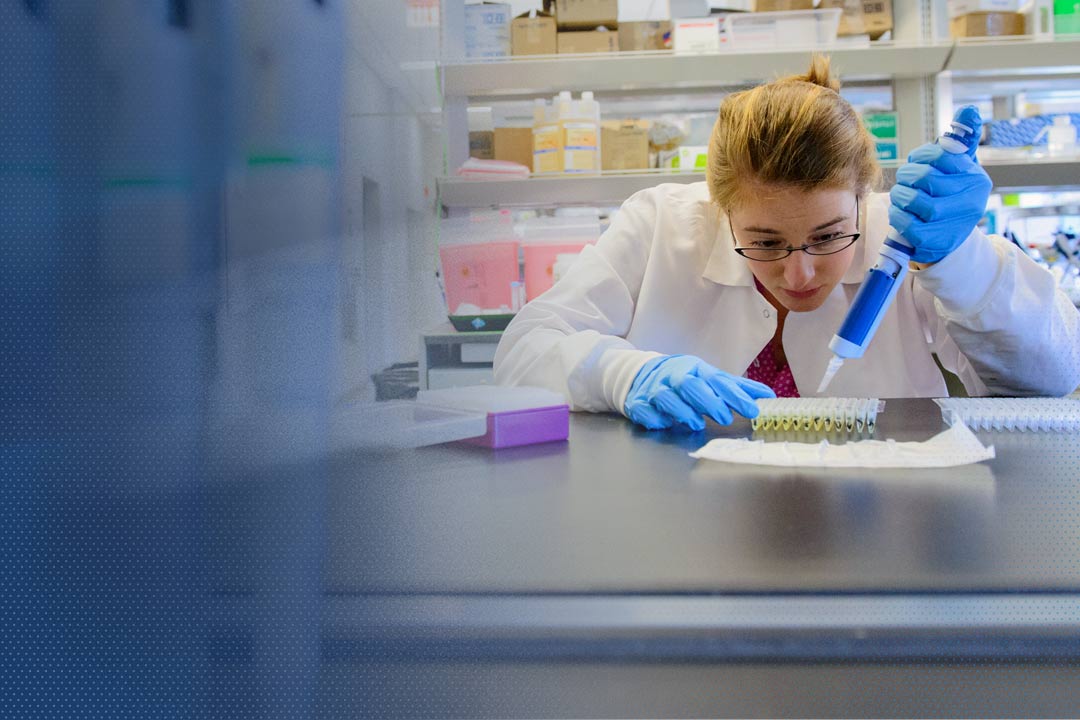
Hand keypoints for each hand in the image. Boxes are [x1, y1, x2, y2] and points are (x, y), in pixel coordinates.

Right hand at [623, 355, 774, 430]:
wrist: (641, 375)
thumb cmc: (683, 379)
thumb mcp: (709, 378)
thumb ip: (736, 388)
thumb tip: (768, 395)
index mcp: (695, 369)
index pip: (717, 380)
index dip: (735, 395)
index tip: (752, 410)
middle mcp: (674, 377)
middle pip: (690, 385)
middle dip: (707, 401)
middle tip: (724, 417)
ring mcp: (655, 390)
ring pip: (666, 397)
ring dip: (682, 410)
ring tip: (696, 423)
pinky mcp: (638, 404)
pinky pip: (645, 410)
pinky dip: (654, 417)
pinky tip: (664, 423)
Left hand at [888, 105, 991, 264]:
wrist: (950, 237)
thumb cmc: (951, 195)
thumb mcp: (961, 167)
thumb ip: (963, 139)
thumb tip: (969, 111)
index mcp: (976, 179)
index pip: (944, 156)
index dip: (923, 155)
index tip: (916, 160)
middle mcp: (970, 202)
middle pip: (928, 178)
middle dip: (908, 175)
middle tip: (904, 178)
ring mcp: (953, 225)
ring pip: (917, 201)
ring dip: (901, 194)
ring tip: (901, 194)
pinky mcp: (935, 243)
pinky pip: (909, 225)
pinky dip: (898, 214)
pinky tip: (900, 211)